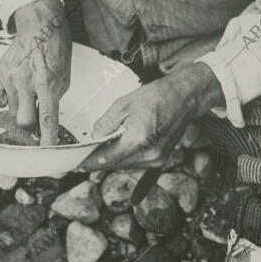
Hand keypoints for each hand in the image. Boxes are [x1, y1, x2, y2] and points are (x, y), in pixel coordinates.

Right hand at [0, 0, 71, 144]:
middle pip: (23, 120)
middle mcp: (27, 81)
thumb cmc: (56, 53)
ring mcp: (10, 77)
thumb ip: (53, 100)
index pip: (47, 118)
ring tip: (29, 95)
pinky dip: (2, 101)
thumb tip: (43, 121)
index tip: (47, 152)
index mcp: (47, 83)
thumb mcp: (64, 79)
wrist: (41, 27)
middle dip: (31, 125)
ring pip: (10, 111)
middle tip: (36, 117)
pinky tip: (12, 92)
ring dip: (20, 110)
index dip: (47, 138)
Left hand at [78, 63, 223, 170]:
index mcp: (138, 138)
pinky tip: (118, 149)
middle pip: (116, 165)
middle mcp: (149, 154)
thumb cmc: (156, 96)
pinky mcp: (161, 159)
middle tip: (83, 158)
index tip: (76, 165)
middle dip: (99, 162)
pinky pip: (136, 163)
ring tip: (99, 152)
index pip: (107, 158)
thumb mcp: (123, 104)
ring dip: (112, 160)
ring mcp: (157, 159)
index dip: (90, 162)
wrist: (184, 97)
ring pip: (126, 165)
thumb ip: (105, 124)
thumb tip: (94, 139)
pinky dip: (125, 158)